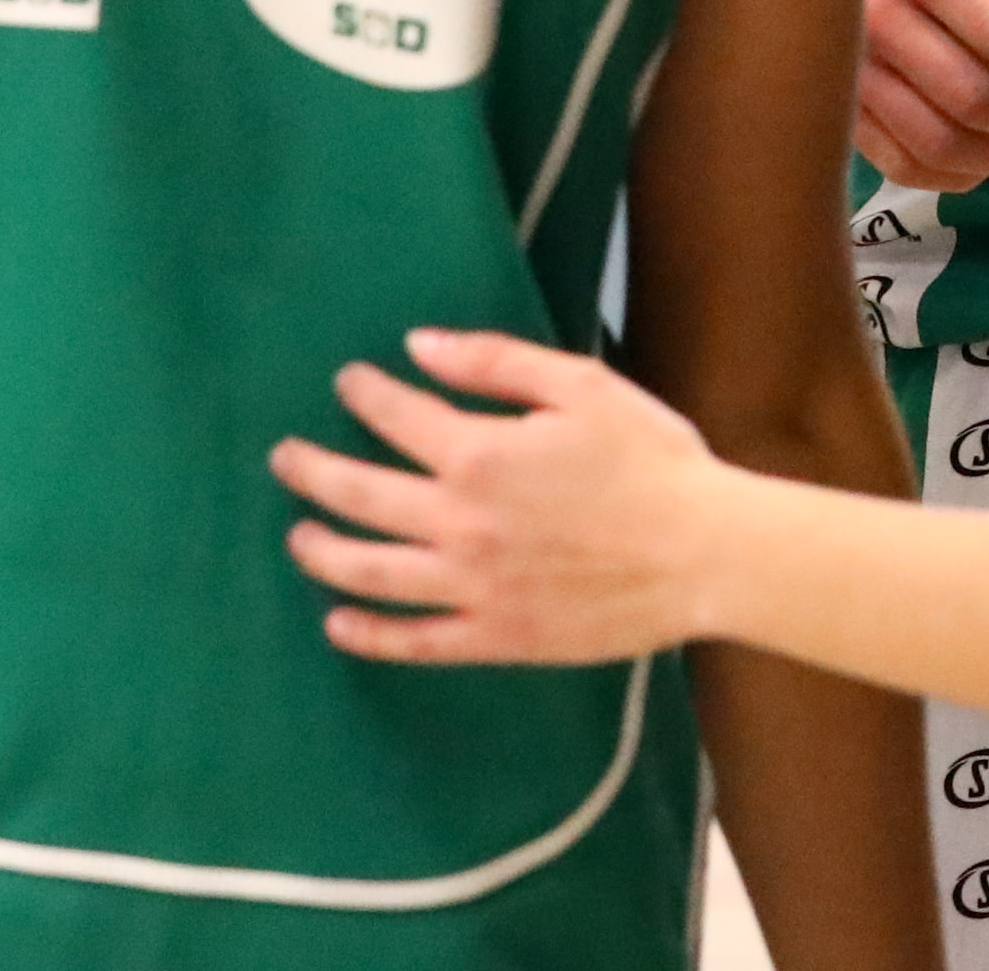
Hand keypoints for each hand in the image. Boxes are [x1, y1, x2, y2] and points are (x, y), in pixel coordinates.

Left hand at [273, 329, 731, 665]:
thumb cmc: (651, 459)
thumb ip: (494, 362)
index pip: (398, 417)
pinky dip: (368, 635)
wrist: (703, 553)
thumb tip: (418, 346)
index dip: (366, 393)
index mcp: (479, 454)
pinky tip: (339, 623)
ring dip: (322, 551)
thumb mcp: (582, 385)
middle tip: (285, 458)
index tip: (348, 381)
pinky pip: (415, 642)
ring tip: (298, 536)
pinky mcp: (494, 637)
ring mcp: (471, 587)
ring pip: (371, 572)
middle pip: (360, 496)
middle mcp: (458, 523)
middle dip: (313, 471)